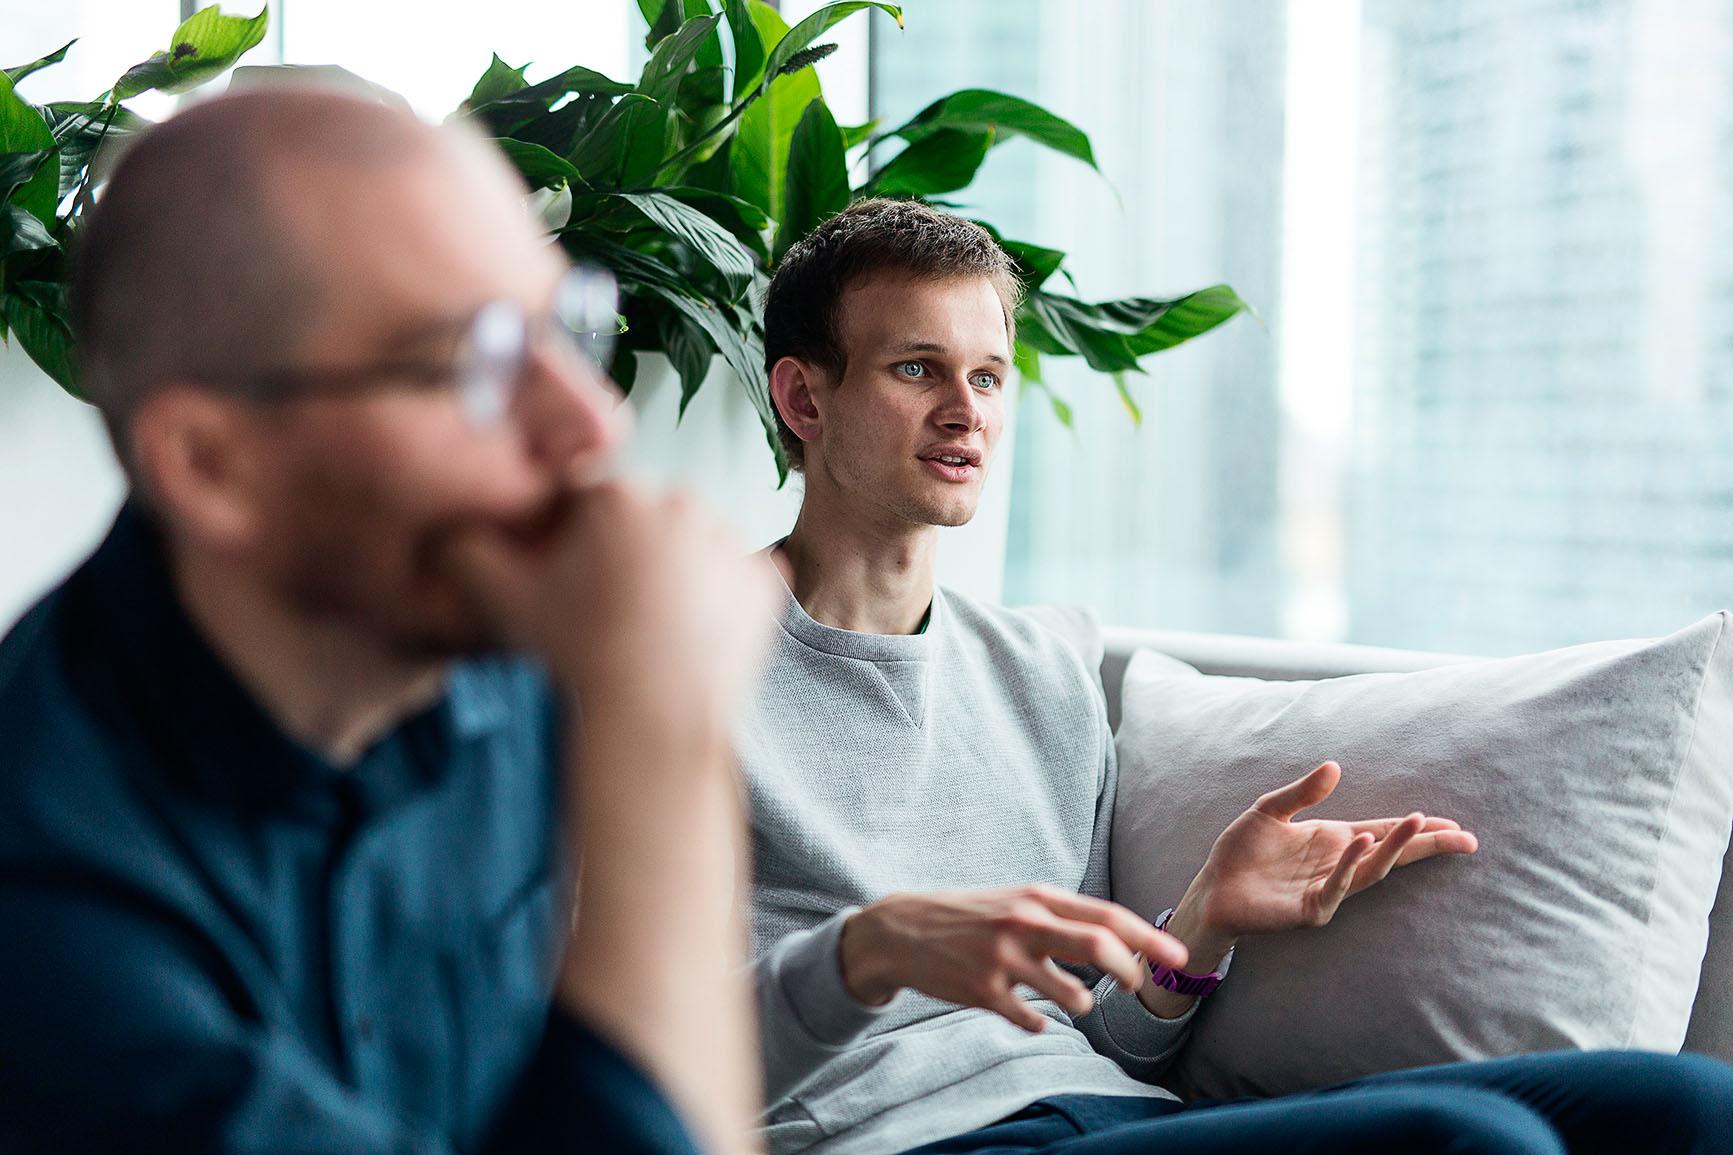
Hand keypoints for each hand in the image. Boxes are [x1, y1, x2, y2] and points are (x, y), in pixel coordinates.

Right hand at [441, 481, 779, 755]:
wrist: (653, 722)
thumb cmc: (576, 655)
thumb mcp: (503, 600)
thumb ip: (465, 549)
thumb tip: (453, 526)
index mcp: (616, 493)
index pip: (586, 501)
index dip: (572, 541)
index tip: (572, 584)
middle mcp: (681, 502)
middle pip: (643, 520)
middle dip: (625, 553)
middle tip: (610, 612)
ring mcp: (732, 541)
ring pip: (692, 546)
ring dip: (675, 573)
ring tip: (652, 629)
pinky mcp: (768, 580)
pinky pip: (736, 579)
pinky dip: (718, 600)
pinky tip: (690, 635)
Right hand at [839, 885, 1188, 1032]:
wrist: (902, 930)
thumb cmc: (970, 916)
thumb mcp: (1016, 901)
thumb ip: (1062, 916)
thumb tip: (1119, 937)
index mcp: (1037, 898)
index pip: (1106, 916)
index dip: (1148, 938)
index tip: (1177, 958)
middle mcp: (1024, 923)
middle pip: (1098, 947)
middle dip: (1129, 971)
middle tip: (1136, 986)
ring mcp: (1002, 958)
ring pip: (1070, 994)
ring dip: (1079, 1004)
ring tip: (1070, 1001)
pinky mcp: (983, 991)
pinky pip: (1031, 1020)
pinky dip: (1038, 1022)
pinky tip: (1028, 1014)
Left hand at [1185, 760, 1478, 940]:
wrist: (1213, 888)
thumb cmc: (1241, 852)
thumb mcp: (1270, 811)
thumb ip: (1302, 792)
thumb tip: (1336, 766)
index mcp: (1332, 840)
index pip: (1383, 832)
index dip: (1417, 829)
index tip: (1452, 824)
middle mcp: (1337, 864)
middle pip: (1391, 853)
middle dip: (1427, 845)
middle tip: (1466, 838)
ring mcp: (1327, 888)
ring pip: (1372, 869)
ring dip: (1395, 848)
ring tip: (1418, 824)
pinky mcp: (1310, 909)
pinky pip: (1336, 887)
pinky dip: (1351, 867)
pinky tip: (1363, 844)